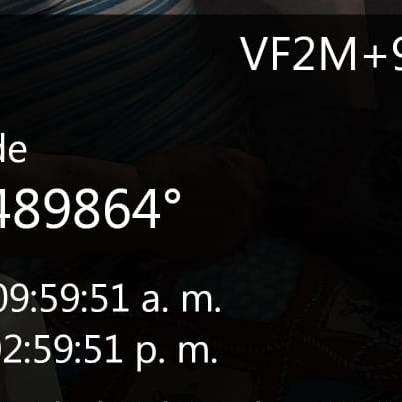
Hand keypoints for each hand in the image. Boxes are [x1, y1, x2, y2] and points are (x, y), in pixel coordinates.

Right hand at [134, 145, 267, 259]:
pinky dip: (226, 237)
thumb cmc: (163, 176)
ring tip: (213, 220)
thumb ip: (230, 161)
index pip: (263, 174)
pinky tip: (207, 232)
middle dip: (246, 199)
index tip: (242, 183)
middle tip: (226, 204)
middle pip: (259, 198)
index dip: (250, 178)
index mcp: (240, 168)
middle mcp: (244, 195)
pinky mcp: (222, 247)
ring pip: (250, 222)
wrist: (139, 207)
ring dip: (239, 220)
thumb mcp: (202, 154)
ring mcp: (236, 223)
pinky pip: (235, 241)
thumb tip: (242, 169)